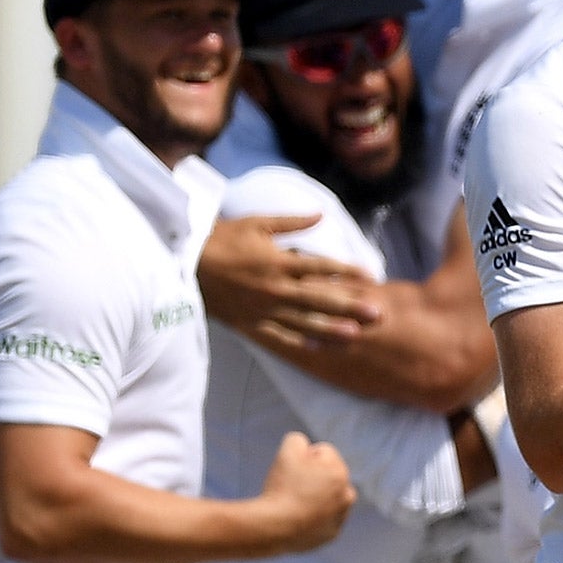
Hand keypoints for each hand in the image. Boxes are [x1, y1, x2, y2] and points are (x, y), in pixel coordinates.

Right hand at [198, 216, 382, 348]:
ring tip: (355, 337)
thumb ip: (292, 222)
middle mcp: (274, 289)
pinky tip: (318, 348)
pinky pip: (277, 336)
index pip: (321, 268)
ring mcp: (262, 309)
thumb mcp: (257, 223)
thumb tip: (322, 214)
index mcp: (278, 262)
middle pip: (320, 301)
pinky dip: (298, 343)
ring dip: (330, 331)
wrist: (184, 261)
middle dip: (350, 308)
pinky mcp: (249, 323)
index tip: (371, 278)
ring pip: (302, 323)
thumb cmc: (221, 238)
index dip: (347, 272)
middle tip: (378, 315)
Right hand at [258, 431, 354, 551]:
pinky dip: (312, 518)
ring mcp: (340, 517)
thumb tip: (304, 447)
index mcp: (341, 473)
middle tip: (291, 487)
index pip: (322, 452)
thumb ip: (299, 439)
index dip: (302, 457)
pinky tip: (296, 519)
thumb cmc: (282, 487)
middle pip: (327, 476)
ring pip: (326, 499)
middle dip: (313, 476)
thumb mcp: (288, 449)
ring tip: (293, 503)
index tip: (291, 471)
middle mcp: (347, 495)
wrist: (274, 528)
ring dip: (315, 497)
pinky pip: (321, 520)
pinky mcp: (331, 535)